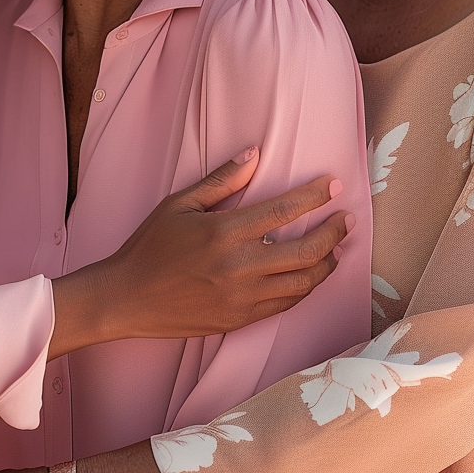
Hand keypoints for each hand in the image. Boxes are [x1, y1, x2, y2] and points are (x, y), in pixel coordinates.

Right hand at [51, 149, 351, 353]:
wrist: (128, 298)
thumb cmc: (151, 246)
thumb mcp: (180, 204)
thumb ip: (221, 180)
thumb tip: (254, 153)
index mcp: (224, 232)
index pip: (284, 210)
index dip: (315, 197)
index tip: (335, 186)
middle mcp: (239, 266)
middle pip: (306, 251)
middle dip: (334, 233)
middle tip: (345, 219)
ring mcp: (242, 297)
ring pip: (302, 283)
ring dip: (326, 263)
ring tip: (336, 248)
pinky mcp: (240, 319)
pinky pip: (286, 304)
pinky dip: (305, 288)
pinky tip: (310, 275)